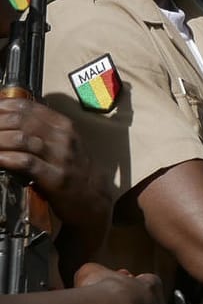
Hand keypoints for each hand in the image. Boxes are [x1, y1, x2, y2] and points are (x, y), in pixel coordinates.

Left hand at [0, 99, 106, 233]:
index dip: (2, 106)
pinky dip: (6, 158)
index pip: (26, 106)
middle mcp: (63, 138)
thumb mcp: (62, 142)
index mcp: (63, 125)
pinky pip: (26, 162)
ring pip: (21, 139)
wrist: (92, 197)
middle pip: (20, 120)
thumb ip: (40, 129)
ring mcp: (60, 157)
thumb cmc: (73, 169)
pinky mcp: (55, 177)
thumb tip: (7, 119)